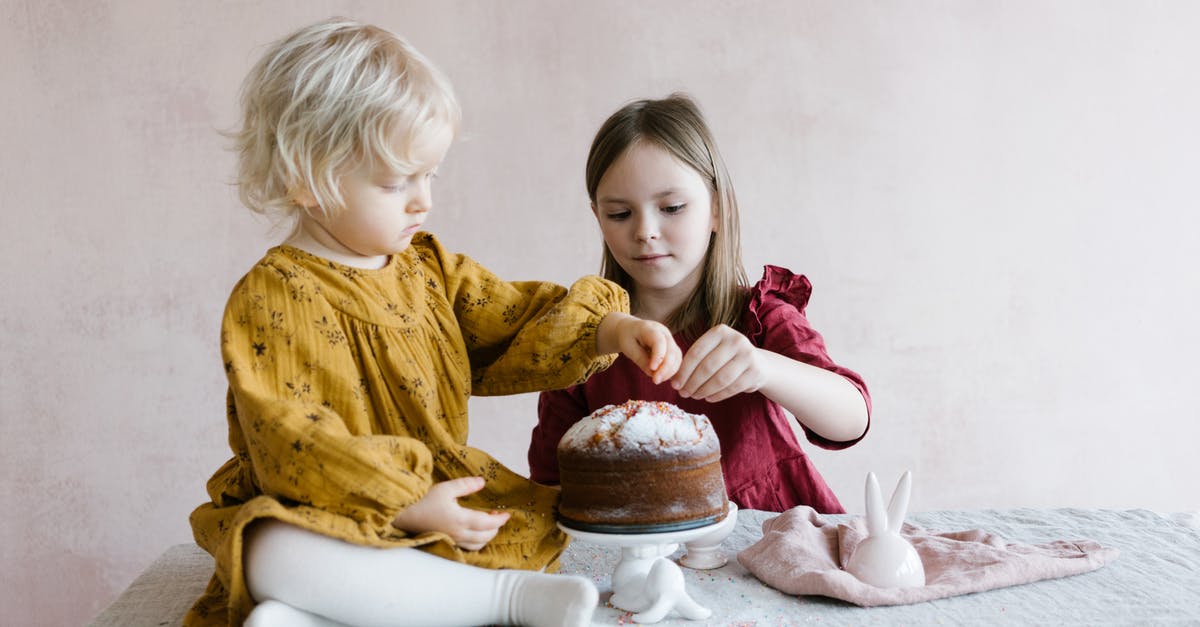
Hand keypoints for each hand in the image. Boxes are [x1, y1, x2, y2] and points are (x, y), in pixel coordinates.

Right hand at [391, 477, 509, 550]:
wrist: (404, 517)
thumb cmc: (424, 501)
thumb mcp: (445, 489)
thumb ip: (465, 485)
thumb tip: (482, 482)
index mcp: (460, 519)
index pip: (487, 523)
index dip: (499, 520)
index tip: (506, 514)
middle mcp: (458, 533)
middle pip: (486, 536)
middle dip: (495, 527)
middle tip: (497, 516)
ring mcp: (453, 541)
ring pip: (478, 544)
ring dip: (487, 536)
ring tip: (489, 524)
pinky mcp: (447, 543)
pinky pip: (468, 548)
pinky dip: (477, 542)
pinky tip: (476, 533)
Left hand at [609, 314, 681, 383]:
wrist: (630, 330)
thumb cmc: (627, 338)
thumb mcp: (628, 347)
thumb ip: (640, 359)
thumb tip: (652, 373)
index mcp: (650, 328)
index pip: (659, 342)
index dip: (658, 356)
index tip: (652, 369)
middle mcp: (664, 333)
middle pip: (671, 351)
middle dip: (665, 368)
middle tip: (655, 381)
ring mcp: (670, 340)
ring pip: (676, 357)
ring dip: (669, 371)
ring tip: (657, 380)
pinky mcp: (672, 348)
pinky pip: (676, 360)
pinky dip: (671, 370)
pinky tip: (662, 377)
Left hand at [671, 325, 766, 402]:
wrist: (759, 364)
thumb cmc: (726, 358)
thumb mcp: (712, 350)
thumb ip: (695, 359)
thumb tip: (674, 379)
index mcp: (720, 331)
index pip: (696, 352)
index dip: (683, 371)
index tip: (674, 384)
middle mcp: (736, 340)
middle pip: (707, 366)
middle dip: (692, 383)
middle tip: (683, 394)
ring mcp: (748, 355)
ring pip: (720, 379)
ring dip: (704, 391)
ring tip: (694, 396)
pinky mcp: (755, 372)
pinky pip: (732, 388)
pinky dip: (717, 395)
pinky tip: (708, 398)